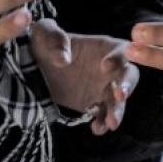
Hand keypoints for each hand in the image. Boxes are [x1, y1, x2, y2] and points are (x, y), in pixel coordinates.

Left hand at [31, 19, 137, 134]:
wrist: (34, 67)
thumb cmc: (43, 43)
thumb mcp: (44, 33)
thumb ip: (54, 39)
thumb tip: (63, 59)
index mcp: (103, 46)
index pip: (120, 50)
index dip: (117, 58)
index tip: (105, 67)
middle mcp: (109, 68)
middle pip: (128, 76)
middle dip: (127, 86)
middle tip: (120, 96)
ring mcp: (102, 88)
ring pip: (118, 101)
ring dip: (117, 111)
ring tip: (111, 123)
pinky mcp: (93, 105)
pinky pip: (103, 116)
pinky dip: (102, 123)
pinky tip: (96, 128)